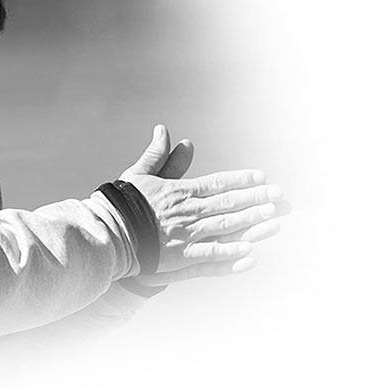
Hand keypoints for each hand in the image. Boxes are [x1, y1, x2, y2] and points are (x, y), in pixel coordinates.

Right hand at [118, 125, 288, 283]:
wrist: (107, 233)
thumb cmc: (121, 203)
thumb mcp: (138, 174)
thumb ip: (156, 155)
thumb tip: (163, 130)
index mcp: (179, 192)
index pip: (217, 183)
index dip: (241, 180)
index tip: (262, 177)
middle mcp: (187, 212)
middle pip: (228, 204)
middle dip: (256, 199)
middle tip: (279, 196)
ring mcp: (186, 236)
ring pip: (225, 227)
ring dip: (251, 222)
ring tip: (274, 218)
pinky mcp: (180, 257)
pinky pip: (211, 256)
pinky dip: (231, 253)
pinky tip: (250, 252)